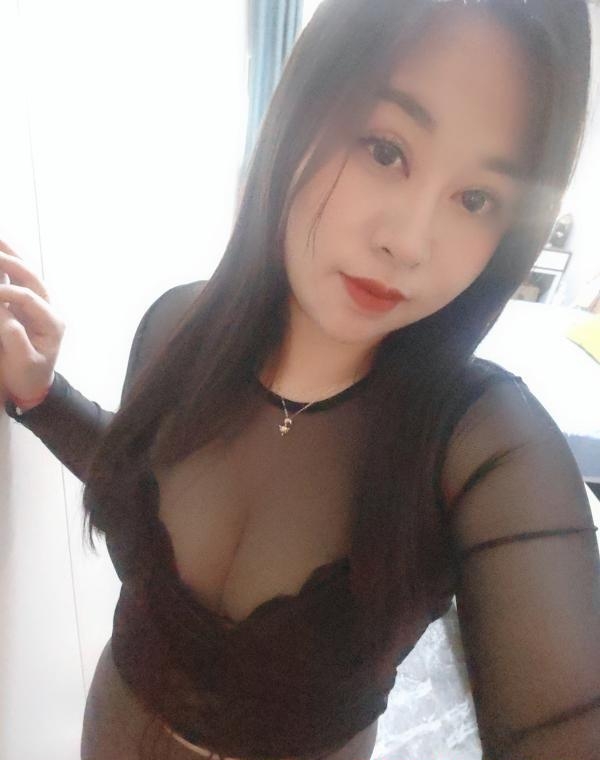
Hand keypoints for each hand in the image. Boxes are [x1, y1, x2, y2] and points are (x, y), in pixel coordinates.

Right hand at [0, 240, 65, 408]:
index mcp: (53, 323)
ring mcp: (38, 304)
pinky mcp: (25, 304)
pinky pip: (14, 280)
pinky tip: (0, 251)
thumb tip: (2, 312)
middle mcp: (48, 308)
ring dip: (9, 255)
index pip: (31, 299)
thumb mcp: (23, 362)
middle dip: (10, 263)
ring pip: (24, 274)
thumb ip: (14, 337)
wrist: (33, 384)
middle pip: (31, 279)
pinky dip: (5, 266)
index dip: (8, 292)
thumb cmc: (28, 375)